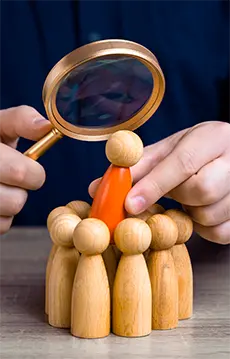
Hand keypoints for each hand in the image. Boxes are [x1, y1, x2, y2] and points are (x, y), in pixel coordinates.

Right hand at [0, 105, 51, 233]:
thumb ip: (20, 120)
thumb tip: (45, 127)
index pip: (20, 173)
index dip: (33, 173)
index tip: (30, 166)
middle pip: (16, 200)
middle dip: (23, 187)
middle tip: (14, 175)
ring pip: (10, 213)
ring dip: (12, 200)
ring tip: (1, 185)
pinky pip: (1, 226)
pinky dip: (3, 215)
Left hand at [89, 121, 229, 244]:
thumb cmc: (196, 151)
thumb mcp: (169, 150)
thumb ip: (136, 167)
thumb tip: (97, 187)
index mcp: (213, 138)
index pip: (183, 163)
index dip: (153, 185)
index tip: (129, 204)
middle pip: (201, 191)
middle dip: (177, 196)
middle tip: (175, 191)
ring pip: (209, 216)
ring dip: (189, 213)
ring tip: (189, 198)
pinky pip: (219, 233)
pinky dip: (203, 228)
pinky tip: (201, 210)